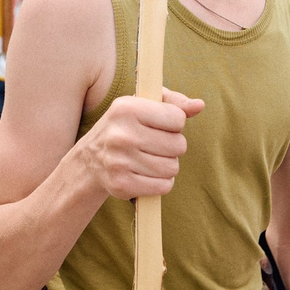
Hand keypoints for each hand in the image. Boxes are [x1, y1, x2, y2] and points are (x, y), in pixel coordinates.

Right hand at [78, 89, 204, 201]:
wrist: (90, 159)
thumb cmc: (125, 127)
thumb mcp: (142, 105)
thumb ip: (173, 102)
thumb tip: (199, 105)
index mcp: (126, 108)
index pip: (177, 118)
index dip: (174, 124)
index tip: (160, 126)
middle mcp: (121, 134)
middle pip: (178, 145)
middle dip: (173, 147)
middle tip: (156, 145)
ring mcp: (119, 161)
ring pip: (172, 168)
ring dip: (167, 166)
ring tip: (151, 159)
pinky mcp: (121, 184)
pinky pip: (163, 186)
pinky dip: (160, 183)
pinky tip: (147, 174)